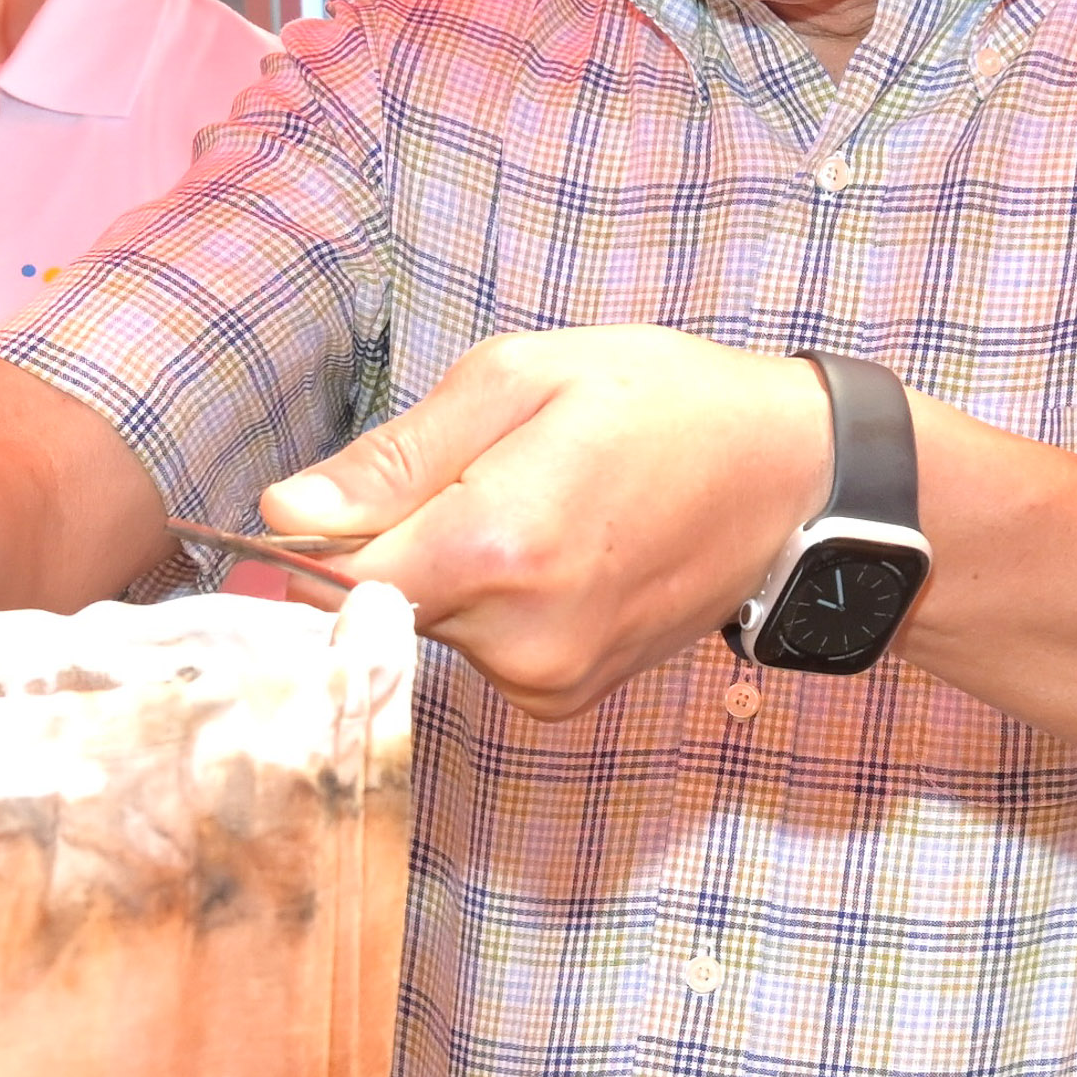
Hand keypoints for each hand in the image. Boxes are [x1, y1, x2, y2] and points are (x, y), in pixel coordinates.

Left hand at [259, 329, 828, 713]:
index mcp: (498, 546)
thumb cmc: (663, 404)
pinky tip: (557, 553)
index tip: (324, 502)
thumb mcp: (522, 377)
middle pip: (377, 604)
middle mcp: (517, 637)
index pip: (331, 579)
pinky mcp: (562, 700)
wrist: (790, 480)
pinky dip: (491, 604)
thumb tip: (286, 516)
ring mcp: (544, 681)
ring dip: (448, 571)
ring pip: (427, 627)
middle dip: (399, 539)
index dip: (309, 540)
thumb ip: (395, 457)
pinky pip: (476, 650)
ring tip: (534, 506)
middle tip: (481, 472)